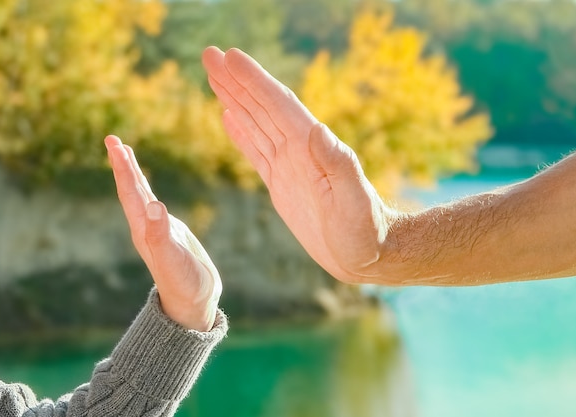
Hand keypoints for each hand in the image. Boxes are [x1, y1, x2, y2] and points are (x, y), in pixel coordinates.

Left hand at [105, 135, 221, 330]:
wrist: (193, 305)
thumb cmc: (184, 284)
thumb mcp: (172, 259)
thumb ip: (161, 233)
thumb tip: (154, 204)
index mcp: (143, 229)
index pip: (130, 191)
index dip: (123, 168)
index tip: (115, 144)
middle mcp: (146, 227)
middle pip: (131, 189)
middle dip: (122, 164)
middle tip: (113, 140)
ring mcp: (158, 230)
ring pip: (141, 196)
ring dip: (133, 174)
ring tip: (126, 155)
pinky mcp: (171, 235)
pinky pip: (155, 205)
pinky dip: (150, 191)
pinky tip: (149, 191)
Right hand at [202, 47, 395, 283]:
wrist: (366, 254)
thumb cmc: (365, 230)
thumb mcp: (355, 201)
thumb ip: (339, 165)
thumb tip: (318, 128)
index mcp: (312, 148)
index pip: (278, 105)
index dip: (254, 80)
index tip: (229, 57)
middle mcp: (299, 150)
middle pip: (262, 107)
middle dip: (236, 80)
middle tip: (210, 54)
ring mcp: (289, 165)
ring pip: (256, 123)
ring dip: (234, 99)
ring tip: (214, 76)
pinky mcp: (282, 183)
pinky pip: (256, 151)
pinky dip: (241, 132)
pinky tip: (228, 116)